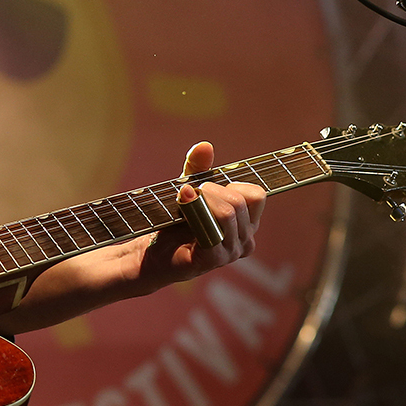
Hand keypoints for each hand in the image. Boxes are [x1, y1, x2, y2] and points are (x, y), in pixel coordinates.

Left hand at [133, 141, 265, 291]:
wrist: (149, 253)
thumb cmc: (172, 223)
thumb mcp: (188, 190)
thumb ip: (198, 169)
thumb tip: (204, 145)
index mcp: (246, 224)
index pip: (257, 196)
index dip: (233, 185)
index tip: (208, 188)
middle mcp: (244, 240)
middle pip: (240, 202)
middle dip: (211, 190)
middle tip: (189, 192)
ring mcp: (230, 253)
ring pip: (228, 213)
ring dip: (201, 199)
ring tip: (183, 199)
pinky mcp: (212, 260)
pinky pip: (213, 231)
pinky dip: (195, 211)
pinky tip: (182, 204)